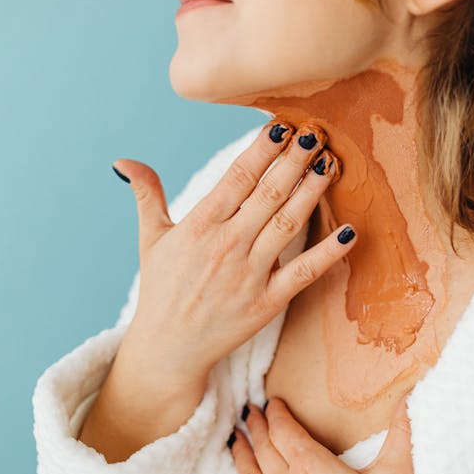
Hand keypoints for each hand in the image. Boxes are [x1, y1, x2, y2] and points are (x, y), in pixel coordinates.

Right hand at [112, 120, 351, 382]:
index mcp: (199, 226)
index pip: (237, 178)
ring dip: (312, 191)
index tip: (283, 124)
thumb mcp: (151, 240)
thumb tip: (123, 161)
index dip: (262, 149)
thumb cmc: (161, 290)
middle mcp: (226, 246)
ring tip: (332, 163)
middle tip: (317, 132)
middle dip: (294, 160)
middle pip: (268, 194)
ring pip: (288, 224)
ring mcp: (249, 275)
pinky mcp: (267, 303)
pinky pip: (304, 273)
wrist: (168, 349)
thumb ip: (146, 196)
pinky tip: (350, 231)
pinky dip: (328, 253)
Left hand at [230, 393, 413, 473]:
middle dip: (257, 427)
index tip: (273, 402)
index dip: (276, 413)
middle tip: (251, 411)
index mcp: (311, 467)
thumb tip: (407, 399)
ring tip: (236, 438)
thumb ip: (399, 435)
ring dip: (242, 452)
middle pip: (264, 448)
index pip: (283, 430)